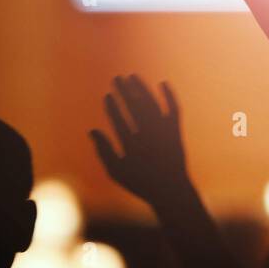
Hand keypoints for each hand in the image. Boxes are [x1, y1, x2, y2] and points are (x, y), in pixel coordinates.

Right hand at [90, 75, 190, 205]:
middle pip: (137, 109)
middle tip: (116, 78)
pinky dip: (169, 96)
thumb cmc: (140, 182)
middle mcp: (151, 138)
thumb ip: (104, 151)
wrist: (172, 190)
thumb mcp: (117, 171)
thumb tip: (92, 130)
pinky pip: (174, 109)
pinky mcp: (176, 131)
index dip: (113, 107)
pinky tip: (162, 83)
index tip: (107, 95)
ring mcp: (165, 134)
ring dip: (142, 89)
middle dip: (126, 92)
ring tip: (132, 76)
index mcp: (134, 148)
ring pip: (153, 106)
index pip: (120, 122)